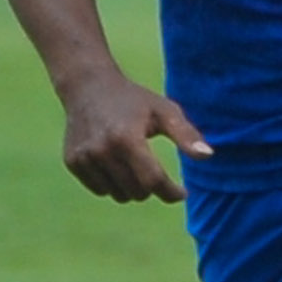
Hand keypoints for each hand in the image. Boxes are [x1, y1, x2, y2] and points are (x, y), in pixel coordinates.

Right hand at [56, 72, 210, 201]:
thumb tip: (208, 156)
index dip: (171, 192)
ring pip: (118, 195)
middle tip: (153, 169)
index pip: (153, 181)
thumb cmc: (134, 99)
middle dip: (151, 187)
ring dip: (131, 187)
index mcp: (126, 138)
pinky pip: (100, 189)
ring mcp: (84, 157)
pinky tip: (113, 162)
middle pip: (137, 192)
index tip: (181, 193)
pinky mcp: (72, 162)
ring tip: (132, 162)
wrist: (88, 86)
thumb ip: (186, 134)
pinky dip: (112, 184)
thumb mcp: (164, 111)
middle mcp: (102, 150)